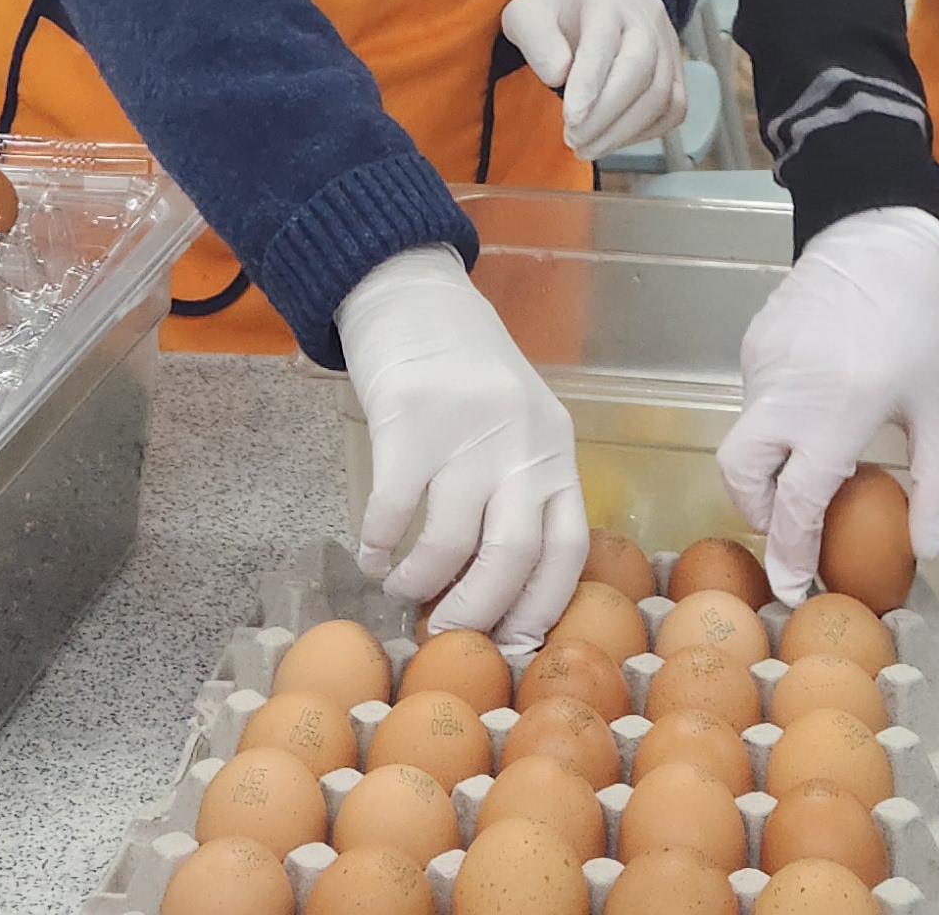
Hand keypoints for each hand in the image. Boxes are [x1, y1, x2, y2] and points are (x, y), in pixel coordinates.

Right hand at [336, 246, 585, 639]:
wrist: (414, 294)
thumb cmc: (467, 370)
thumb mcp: (518, 421)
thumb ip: (519, 486)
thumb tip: (496, 589)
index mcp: (555, 451)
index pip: (568, 550)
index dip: (539, 608)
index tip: (508, 644)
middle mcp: (522, 445)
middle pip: (512, 559)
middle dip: (476, 613)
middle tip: (443, 633)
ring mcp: (467, 433)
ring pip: (449, 544)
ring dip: (419, 582)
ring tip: (399, 587)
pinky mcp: (411, 421)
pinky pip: (394, 512)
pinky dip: (379, 546)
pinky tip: (370, 552)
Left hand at [501, 0, 688, 159]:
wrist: (586, 4)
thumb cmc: (554, 13)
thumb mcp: (525, 15)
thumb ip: (536, 41)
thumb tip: (558, 74)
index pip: (604, 38)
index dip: (590, 82)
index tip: (571, 119)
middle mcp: (646, 12)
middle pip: (641, 67)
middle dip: (606, 114)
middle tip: (574, 139)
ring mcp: (667, 41)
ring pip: (662, 94)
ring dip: (623, 131)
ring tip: (586, 146)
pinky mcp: (677, 69)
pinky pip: (673, 108)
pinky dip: (644, 132)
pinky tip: (612, 137)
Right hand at [716, 206, 938, 601]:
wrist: (878, 241)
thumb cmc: (918, 326)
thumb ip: (935, 483)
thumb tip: (923, 550)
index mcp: (839, 410)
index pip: (797, 501)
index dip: (791, 553)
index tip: (793, 587)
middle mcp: (788, 391)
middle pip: (741, 475)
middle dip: (759, 514)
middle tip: (791, 527)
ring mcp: (762, 366)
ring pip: (744, 439)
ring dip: (770, 467)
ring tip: (814, 461)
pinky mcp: (751, 345)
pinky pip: (753, 401)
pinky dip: (774, 422)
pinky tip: (814, 407)